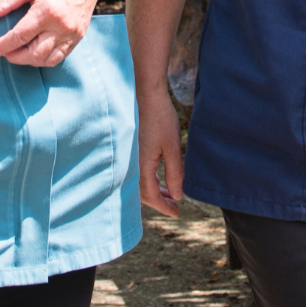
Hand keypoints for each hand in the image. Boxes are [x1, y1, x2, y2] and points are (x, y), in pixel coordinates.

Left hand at [0, 0, 108, 65]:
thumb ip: (8, 0)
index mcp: (46, 11)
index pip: (19, 36)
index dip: (1, 47)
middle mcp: (61, 26)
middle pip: (34, 54)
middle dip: (15, 57)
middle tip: (4, 51)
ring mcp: (72, 34)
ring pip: (48, 60)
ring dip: (30, 60)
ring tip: (19, 51)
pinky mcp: (79, 37)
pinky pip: (60, 56)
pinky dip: (45, 58)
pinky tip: (36, 50)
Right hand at [138, 85, 184, 216]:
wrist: (145, 94)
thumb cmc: (160, 118)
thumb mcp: (172, 147)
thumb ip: (174, 174)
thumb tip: (176, 196)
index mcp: (140, 166)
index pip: (151, 196)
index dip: (164, 207)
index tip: (177, 213)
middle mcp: (130, 164)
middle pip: (142, 193)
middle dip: (159, 201)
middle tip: (174, 206)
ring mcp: (128, 156)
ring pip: (138, 183)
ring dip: (153, 191)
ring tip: (168, 193)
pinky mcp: (129, 149)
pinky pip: (136, 172)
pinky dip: (147, 179)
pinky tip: (158, 177)